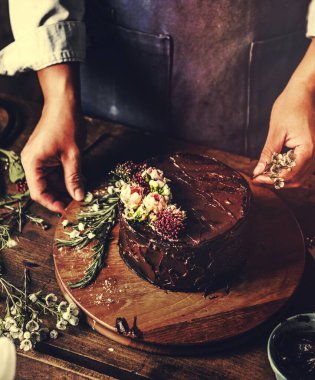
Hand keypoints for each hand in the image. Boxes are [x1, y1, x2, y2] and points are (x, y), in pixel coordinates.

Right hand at [21, 64, 85, 212]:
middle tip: (78, 203)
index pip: (38, 192)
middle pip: (45, 188)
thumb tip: (79, 197)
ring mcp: (40, 158)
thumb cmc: (66, 124)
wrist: (64, 102)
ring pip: (52, 181)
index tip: (67, 210)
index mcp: (33, 163)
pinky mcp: (48, 155)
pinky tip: (81, 181)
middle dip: (62, 196)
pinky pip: (56, 172)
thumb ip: (74, 177)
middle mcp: (33, 162)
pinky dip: (67, 177)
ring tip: (82, 193)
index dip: (53, 203)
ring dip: (67, 187)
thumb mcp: (73, 155)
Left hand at [253, 40, 314, 187]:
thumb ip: (267, 154)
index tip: (256, 178)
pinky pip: (301, 168)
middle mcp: (314, 154)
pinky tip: (274, 166)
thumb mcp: (275, 131)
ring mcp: (314, 153)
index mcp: (306, 149)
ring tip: (264, 173)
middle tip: (258, 178)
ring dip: (281, 178)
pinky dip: (287, 171)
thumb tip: (258, 171)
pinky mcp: (311, 151)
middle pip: (295, 179)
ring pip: (299, 177)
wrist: (302, 92)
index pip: (289, 175)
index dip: (272, 180)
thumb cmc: (289, 106)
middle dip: (276, 181)